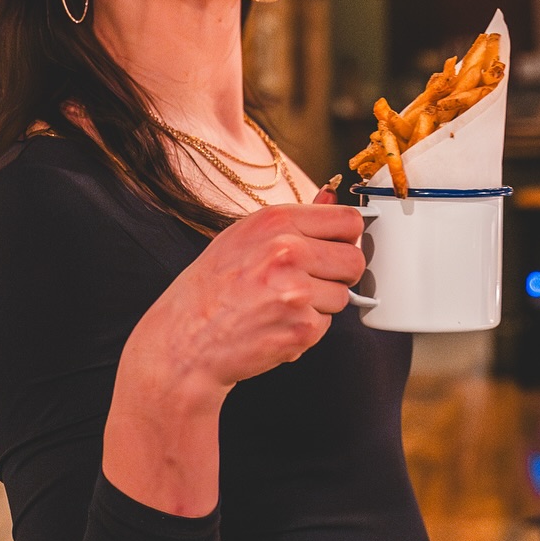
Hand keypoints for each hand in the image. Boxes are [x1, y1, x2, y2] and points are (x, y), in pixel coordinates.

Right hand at [103, 203, 364, 513]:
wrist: (184, 342)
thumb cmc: (211, 289)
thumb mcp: (243, 238)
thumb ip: (292, 221)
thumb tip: (330, 198)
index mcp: (275, 222)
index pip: (348, 220)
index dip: (346, 237)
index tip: (335, 247)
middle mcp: (287, 251)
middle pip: (355, 259)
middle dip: (339, 273)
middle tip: (308, 282)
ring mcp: (296, 292)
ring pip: (344, 295)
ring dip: (321, 303)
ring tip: (282, 305)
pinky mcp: (301, 328)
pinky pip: (327, 324)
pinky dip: (307, 328)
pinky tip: (276, 324)